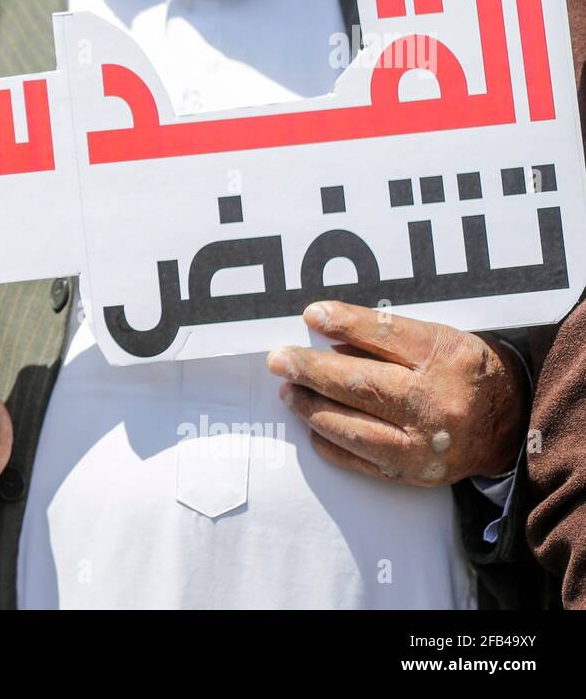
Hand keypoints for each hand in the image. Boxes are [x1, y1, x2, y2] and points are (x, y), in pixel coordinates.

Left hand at [267, 301, 526, 486]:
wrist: (509, 425)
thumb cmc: (463, 372)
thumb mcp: (440, 340)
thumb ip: (388, 338)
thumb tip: (327, 338)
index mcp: (447, 359)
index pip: (387, 334)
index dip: (346, 322)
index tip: (311, 314)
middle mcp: (437, 404)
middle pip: (361, 384)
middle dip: (311, 370)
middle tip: (279, 359)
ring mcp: (424, 445)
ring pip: (352, 427)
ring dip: (311, 408)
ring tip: (288, 392)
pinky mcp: (413, 474)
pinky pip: (358, 460)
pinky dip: (329, 441)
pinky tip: (311, 425)